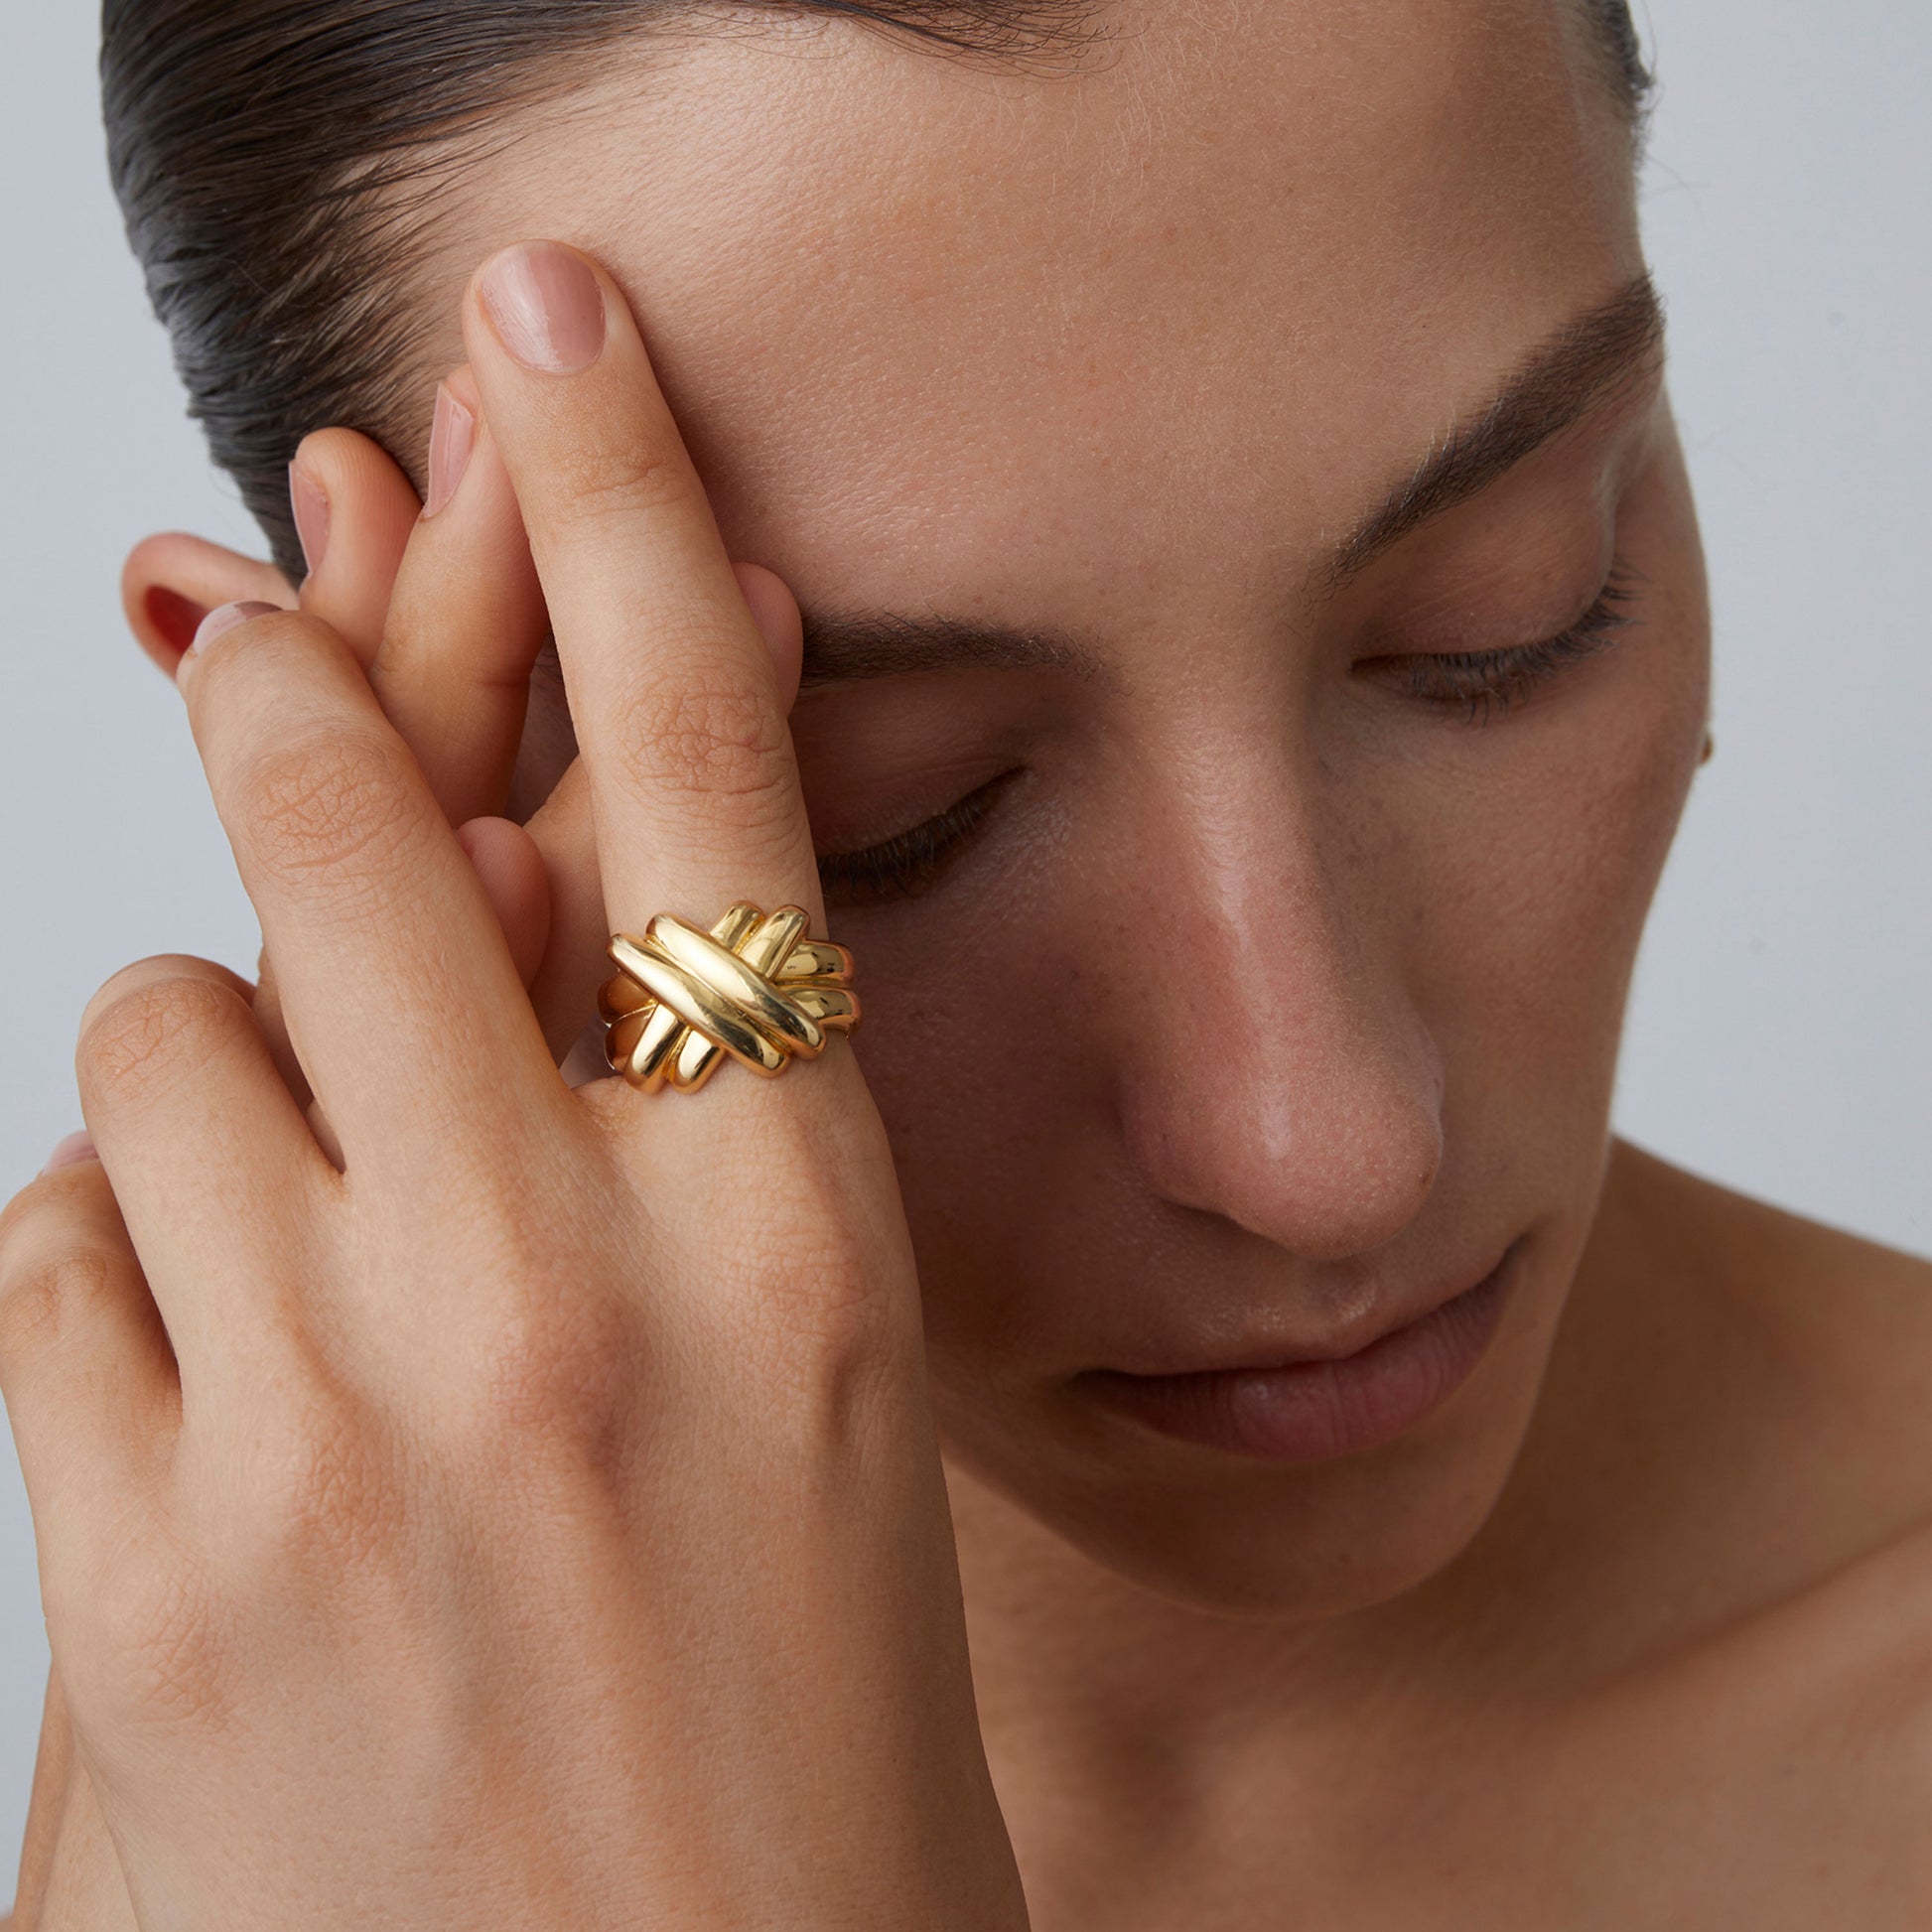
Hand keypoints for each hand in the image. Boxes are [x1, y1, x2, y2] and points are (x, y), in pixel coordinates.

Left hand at [0, 243, 1026, 1929]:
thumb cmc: (790, 1740)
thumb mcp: (805, 1402)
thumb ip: (668, 1132)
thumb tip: (523, 882)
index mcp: (790, 1256)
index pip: (708, 780)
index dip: (634, 510)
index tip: (555, 327)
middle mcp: (562, 1301)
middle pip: (352, 830)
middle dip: (297, 697)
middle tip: (267, 627)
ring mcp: (329, 1435)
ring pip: (154, 1047)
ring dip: (203, 1074)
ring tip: (291, 1222)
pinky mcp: (130, 1580)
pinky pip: (40, 1259)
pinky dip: (96, 1264)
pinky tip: (199, 1380)